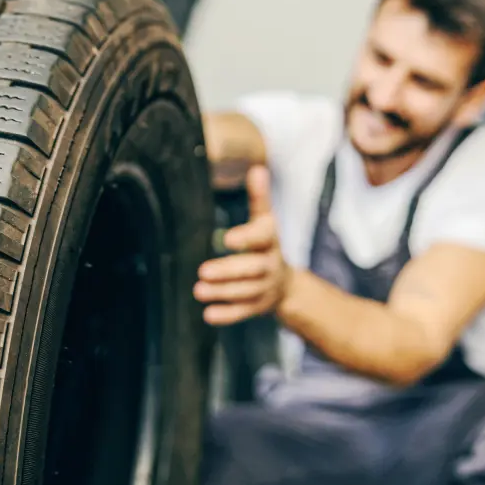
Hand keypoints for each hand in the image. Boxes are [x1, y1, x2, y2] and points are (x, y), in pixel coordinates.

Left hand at [194, 165, 290, 325]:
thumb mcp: (265, 222)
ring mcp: (264, 289)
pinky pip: (243, 312)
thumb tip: (257, 169)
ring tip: (198, 290)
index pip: (261, 237)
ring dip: (222, 292)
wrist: (286, 285)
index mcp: (269, 241)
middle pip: (252, 269)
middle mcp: (269, 266)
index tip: (227, 238)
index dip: (246, 238)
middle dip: (228, 271)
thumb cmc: (266, 246)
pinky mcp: (256, 307)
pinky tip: (208, 314)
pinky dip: (227, 315)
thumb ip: (259, 199)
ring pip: (245, 292)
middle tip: (202, 271)